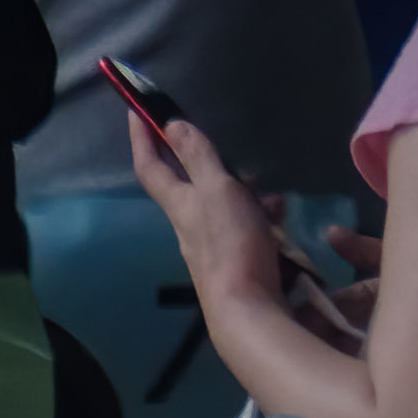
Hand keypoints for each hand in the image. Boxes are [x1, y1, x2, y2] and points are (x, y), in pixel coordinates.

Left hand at [118, 98, 278, 320]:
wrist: (248, 307)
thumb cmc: (231, 244)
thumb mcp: (219, 190)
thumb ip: (198, 157)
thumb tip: (171, 124)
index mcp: (180, 203)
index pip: (150, 165)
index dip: (141, 137)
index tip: (136, 110)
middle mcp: (189, 223)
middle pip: (191, 184)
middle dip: (210, 166)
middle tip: (234, 159)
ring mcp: (212, 243)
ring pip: (224, 205)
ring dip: (246, 193)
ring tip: (273, 196)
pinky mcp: (235, 258)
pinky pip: (245, 226)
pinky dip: (261, 217)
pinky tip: (282, 221)